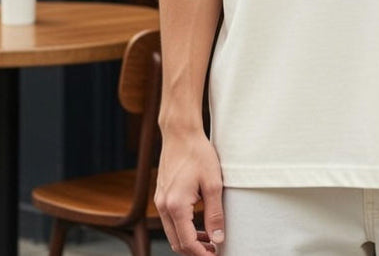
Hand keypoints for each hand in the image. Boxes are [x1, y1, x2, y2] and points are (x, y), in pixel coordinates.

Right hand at [155, 128, 224, 254]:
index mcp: (175, 206)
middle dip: (195, 251)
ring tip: (209, 240)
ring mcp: (160, 201)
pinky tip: (198, 224)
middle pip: (177, 242)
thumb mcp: (213, 184)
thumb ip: (215, 214)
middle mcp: (163, 206)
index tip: (216, 255)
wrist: (180, 133)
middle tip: (214, 250)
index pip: (187, 242)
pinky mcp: (161, 195)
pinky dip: (182, 228)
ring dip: (189, 241)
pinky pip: (170, 220)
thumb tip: (218, 239)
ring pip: (172, 233)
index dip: (202, 253)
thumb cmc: (198, 154)